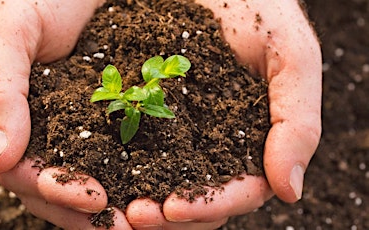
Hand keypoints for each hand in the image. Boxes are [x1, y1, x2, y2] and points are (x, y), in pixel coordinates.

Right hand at [0, 0, 131, 227]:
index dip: (54, 190)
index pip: (16, 170)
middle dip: (85, 210)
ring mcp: (50, 127)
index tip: (95, 201)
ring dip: (105, 204)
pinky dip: (121, 174)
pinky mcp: (83, 119)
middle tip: (129, 225)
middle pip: (46, 186)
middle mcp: (17, 130)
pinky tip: (148, 186)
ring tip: (143, 219)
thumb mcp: (7, 31)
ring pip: (74, 177)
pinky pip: (99, 154)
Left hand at [126, 0, 321, 228]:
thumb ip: (298, 120)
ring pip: (159, 180)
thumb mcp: (289, 54)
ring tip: (110, 202)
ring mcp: (176, 128)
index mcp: (250, 141)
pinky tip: (94, 168)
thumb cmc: (258, 8)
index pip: (236, 191)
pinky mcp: (143, 108)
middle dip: (164, 213)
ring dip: (135, 197)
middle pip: (194, 196)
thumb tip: (289, 192)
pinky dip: (114, 163)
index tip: (172, 208)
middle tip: (131, 216)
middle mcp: (213, 142)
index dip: (207, 204)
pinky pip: (129, 143)